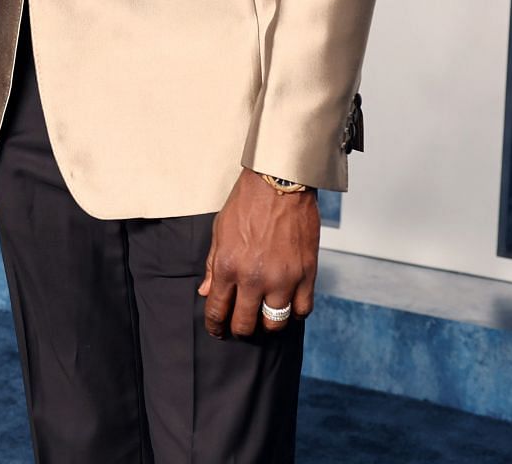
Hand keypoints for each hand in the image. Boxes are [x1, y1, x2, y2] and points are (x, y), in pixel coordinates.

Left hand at [199, 168, 319, 338]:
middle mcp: (254, 278)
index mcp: (227, 266)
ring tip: (265, 315)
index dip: (215, 326)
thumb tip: (205, 291)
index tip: (217, 330)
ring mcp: (283, 278)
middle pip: (245, 324)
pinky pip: (302, 310)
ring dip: (267, 324)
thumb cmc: (248, 202)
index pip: (217, 311)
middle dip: (239, 329)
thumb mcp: (220, 230)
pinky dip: (294, 312)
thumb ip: (212, 264)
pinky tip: (288, 304)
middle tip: (241, 325)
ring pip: (274, 323)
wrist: (280, 181)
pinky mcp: (306, 274)